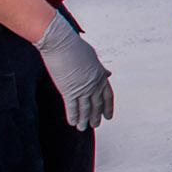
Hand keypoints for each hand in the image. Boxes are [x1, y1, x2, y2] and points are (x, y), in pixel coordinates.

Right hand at [36, 11, 113, 131]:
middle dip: (97, 116)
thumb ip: (100, 68)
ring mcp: (82, 88)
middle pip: (97, 104)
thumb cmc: (75, 46)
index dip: (108, 107)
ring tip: (84, 128)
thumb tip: (107, 73)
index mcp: (100, 75)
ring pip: (85, 108)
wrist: (61, 44)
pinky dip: (73, 116)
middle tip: (97, 125)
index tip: (109, 115)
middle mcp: (94, 84)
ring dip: (85, 120)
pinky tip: (73, 123)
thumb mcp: (93, 56)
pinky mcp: (69, 90)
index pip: (107, 95)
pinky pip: (72, 107)